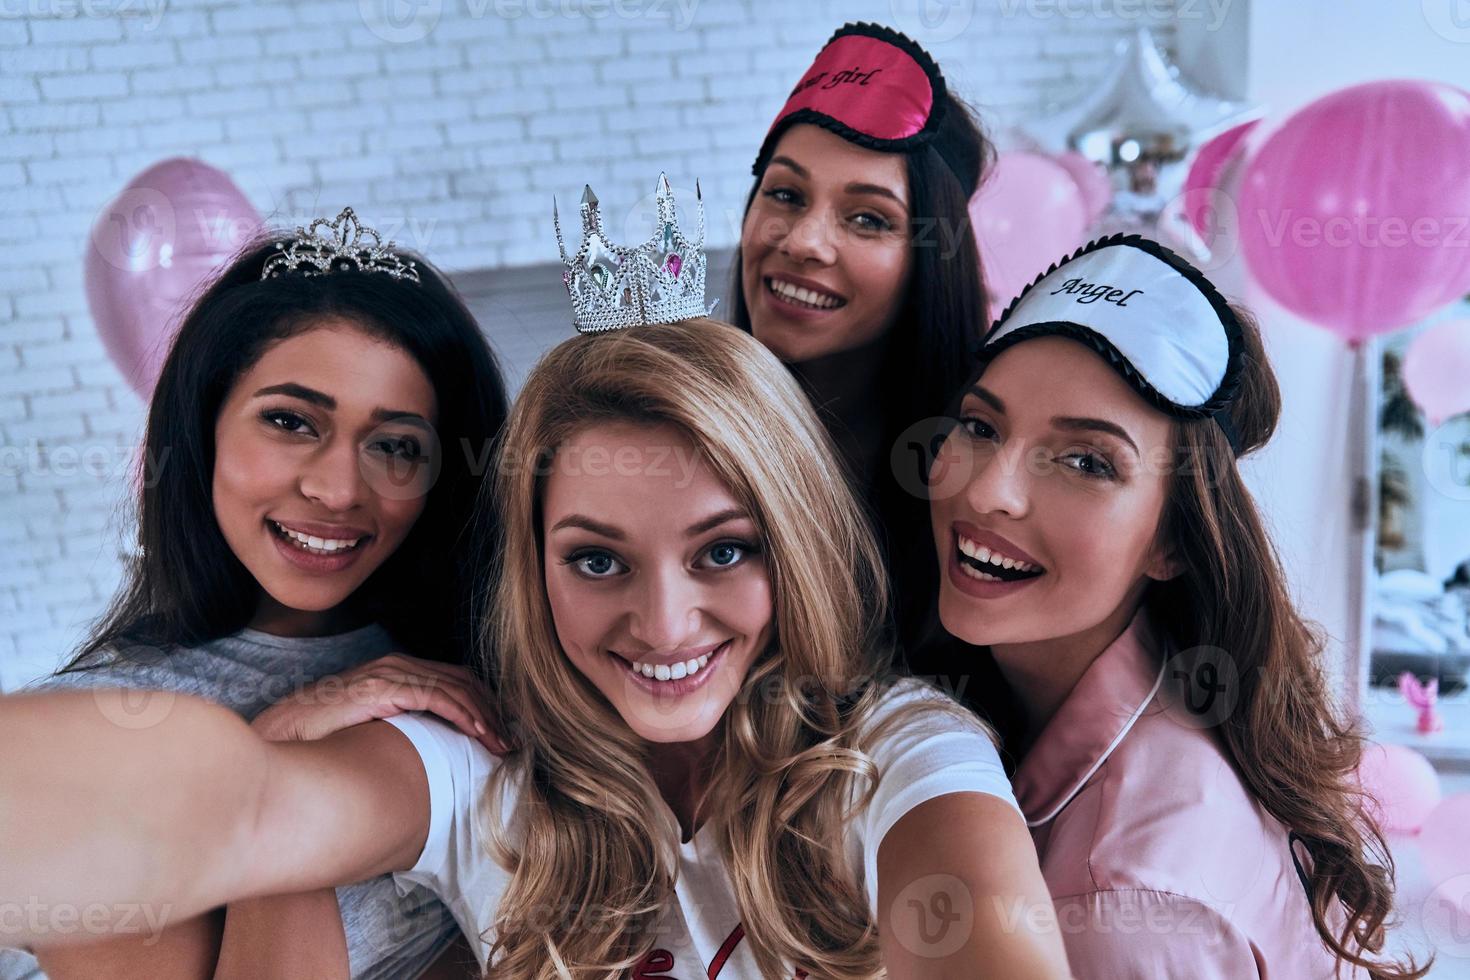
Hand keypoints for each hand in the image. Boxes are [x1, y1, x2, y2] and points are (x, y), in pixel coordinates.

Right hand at [251, 654, 511, 754]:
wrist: (282, 734)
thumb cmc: (322, 737)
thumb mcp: (371, 727)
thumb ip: (401, 727)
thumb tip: (432, 749)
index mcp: (397, 672)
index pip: (454, 681)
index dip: (482, 705)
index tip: (500, 733)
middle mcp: (397, 665)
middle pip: (462, 681)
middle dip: (491, 711)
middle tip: (510, 741)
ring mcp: (390, 673)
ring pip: (455, 688)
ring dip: (484, 716)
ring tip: (501, 743)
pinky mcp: (383, 687)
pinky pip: (435, 696)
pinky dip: (462, 713)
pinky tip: (478, 733)